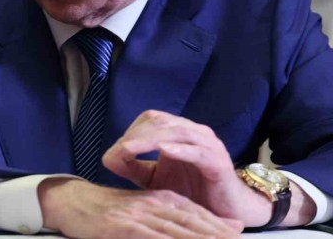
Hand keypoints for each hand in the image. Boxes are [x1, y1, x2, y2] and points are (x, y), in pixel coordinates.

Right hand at [38, 177, 242, 237]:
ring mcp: (140, 215)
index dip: (218, 225)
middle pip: (192, 222)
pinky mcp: (124, 225)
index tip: (238, 232)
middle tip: (237, 238)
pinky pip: (152, 236)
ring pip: (177, 230)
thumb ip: (165, 218)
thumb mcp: (141, 211)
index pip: (196, 214)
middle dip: (217, 233)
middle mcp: (154, 204)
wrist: (73, 203)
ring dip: (200, 237)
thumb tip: (191, 229)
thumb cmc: (108, 211)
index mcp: (161, 199)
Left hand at [101, 110, 279, 225]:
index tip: (116, 151)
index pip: (150, 119)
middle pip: (160, 120)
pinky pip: (198, 151)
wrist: (225, 212)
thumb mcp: (154, 179)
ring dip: (150, 139)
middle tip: (119, 151)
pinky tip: (165, 151)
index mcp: (178, 132)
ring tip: (131, 149)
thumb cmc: (190, 192)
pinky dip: (180, 149)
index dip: (131, 131)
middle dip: (137, 134)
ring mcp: (207, 144)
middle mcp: (193, 132)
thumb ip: (132, 167)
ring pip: (176, 131)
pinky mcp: (218, 162)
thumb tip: (107, 157)